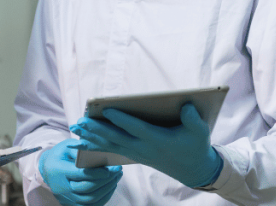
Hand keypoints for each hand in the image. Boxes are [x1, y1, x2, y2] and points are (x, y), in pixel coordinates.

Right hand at [39, 139, 121, 205]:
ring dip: (107, 189)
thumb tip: (101, 155)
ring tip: (116, 177)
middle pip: (86, 188)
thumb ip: (82, 150)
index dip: (96, 172)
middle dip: (105, 180)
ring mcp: (66, 198)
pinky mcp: (72, 204)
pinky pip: (91, 205)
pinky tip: (111, 186)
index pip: (80, 174)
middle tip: (117, 170)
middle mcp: (61, 187)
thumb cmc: (60, 155)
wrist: (48, 169)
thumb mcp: (67, 146)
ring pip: (90, 199)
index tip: (110, 168)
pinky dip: (104, 197)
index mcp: (58, 170)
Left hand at [70, 103, 222, 187]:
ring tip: (76, 127)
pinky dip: (96, 144)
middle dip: (97, 129)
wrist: (193, 170)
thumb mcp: (200, 132)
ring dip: (92, 136)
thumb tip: (186, 105)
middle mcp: (144, 148)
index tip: (107, 110)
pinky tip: (82, 140)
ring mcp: (137, 153)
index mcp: (158, 140)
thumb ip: (193, 119)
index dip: (122, 119)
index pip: (136, 129)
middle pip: (116, 138)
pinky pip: (112, 150)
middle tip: (80, 121)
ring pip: (110, 144)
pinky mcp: (134, 155)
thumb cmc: (195, 146)